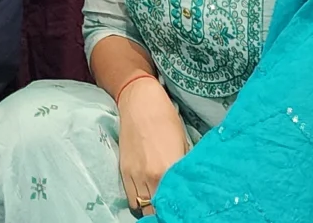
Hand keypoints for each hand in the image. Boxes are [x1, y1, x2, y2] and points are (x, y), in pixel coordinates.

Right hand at [115, 81, 188, 217]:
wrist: (140, 103)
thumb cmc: (167, 120)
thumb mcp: (184, 144)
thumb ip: (183, 170)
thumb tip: (188, 188)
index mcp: (170, 169)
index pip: (174, 202)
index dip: (178, 209)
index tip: (183, 210)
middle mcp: (152, 176)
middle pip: (157, 209)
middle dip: (164, 211)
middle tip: (172, 208)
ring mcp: (135, 175)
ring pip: (143, 207)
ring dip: (151, 208)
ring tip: (159, 204)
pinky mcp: (124, 171)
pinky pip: (131, 198)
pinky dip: (139, 202)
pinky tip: (147, 196)